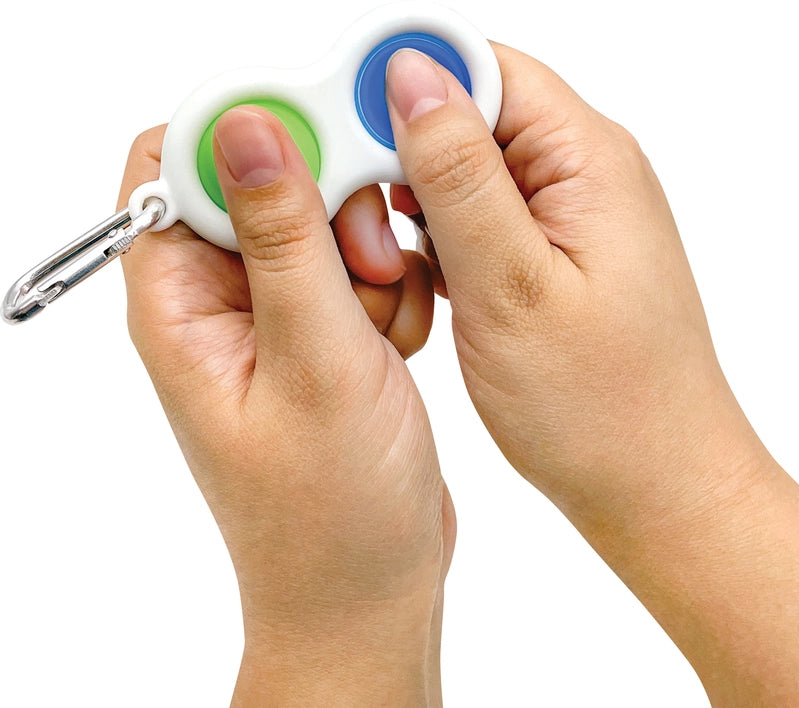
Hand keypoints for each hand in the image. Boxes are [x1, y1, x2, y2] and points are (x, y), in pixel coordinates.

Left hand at [117, 110, 453, 704]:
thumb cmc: (330, 510)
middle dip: (329, 207)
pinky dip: (386, 289)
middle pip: (261, 184)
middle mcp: (217, 305)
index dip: (247, 138)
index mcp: (181, 306)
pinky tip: (395, 348)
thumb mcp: (312, 363)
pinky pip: (354, 267)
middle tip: (368, 266)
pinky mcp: (321, 335)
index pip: (179, 166)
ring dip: (367, 255)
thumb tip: (247, 128)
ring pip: (321, 222)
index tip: (322, 155)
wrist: (369, 587)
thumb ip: (283, 242)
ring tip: (382, 332)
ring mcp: (274, 319)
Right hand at [385, 46, 798, 703]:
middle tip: (363, 223)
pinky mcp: (542, 256)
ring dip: (411, 202)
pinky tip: (417, 277)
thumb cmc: (601, 407)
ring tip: (390, 260)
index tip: (341, 126)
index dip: (402, 81)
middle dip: (397, 151)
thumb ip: (459, 178)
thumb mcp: (513, 288)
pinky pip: (472, 219)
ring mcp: (560, 217)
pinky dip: (433, 240)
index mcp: (585, 160)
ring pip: (460, 169)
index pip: (481, 68)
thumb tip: (411, 77)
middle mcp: (578, 174)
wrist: (652, 482)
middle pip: (466, 112)